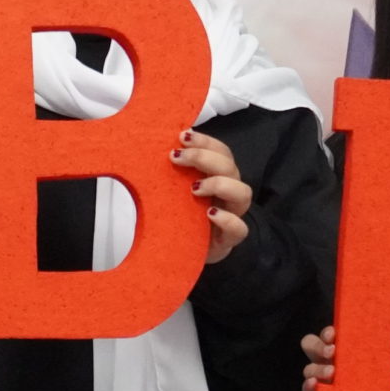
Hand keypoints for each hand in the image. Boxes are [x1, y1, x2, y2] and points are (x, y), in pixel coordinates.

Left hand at [173, 130, 251, 263]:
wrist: (181, 253)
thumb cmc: (179, 218)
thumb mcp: (170, 192)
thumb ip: (167, 173)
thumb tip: (146, 148)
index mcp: (216, 177)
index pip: (221, 152)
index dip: (205, 141)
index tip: (181, 137)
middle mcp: (227, 193)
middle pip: (230, 167)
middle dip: (204, 157)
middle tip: (176, 158)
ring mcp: (231, 216)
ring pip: (243, 194)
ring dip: (220, 184)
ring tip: (194, 189)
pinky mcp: (227, 240)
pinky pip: (239, 229)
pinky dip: (227, 219)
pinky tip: (210, 214)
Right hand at [301, 324, 389, 390]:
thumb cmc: (370, 383)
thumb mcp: (382, 369)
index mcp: (338, 350)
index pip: (327, 336)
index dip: (328, 332)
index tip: (334, 333)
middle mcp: (324, 361)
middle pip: (310, 345)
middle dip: (319, 346)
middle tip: (332, 351)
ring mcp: (318, 378)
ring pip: (308, 368)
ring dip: (318, 368)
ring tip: (331, 373)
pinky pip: (305, 388)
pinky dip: (308, 385)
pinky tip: (315, 384)